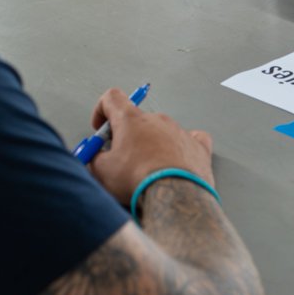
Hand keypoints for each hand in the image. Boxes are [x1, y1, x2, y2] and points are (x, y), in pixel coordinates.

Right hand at [89, 87, 213, 203]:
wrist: (175, 197)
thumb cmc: (138, 180)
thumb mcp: (103, 172)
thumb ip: (95, 159)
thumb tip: (96, 159)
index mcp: (131, 119)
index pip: (112, 98)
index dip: (102, 110)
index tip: (100, 128)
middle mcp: (157, 119)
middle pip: (137, 119)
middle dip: (127, 136)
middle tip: (122, 159)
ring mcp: (179, 130)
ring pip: (161, 131)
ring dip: (152, 145)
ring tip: (149, 172)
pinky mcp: (198, 146)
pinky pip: (190, 139)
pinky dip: (181, 148)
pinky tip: (177, 162)